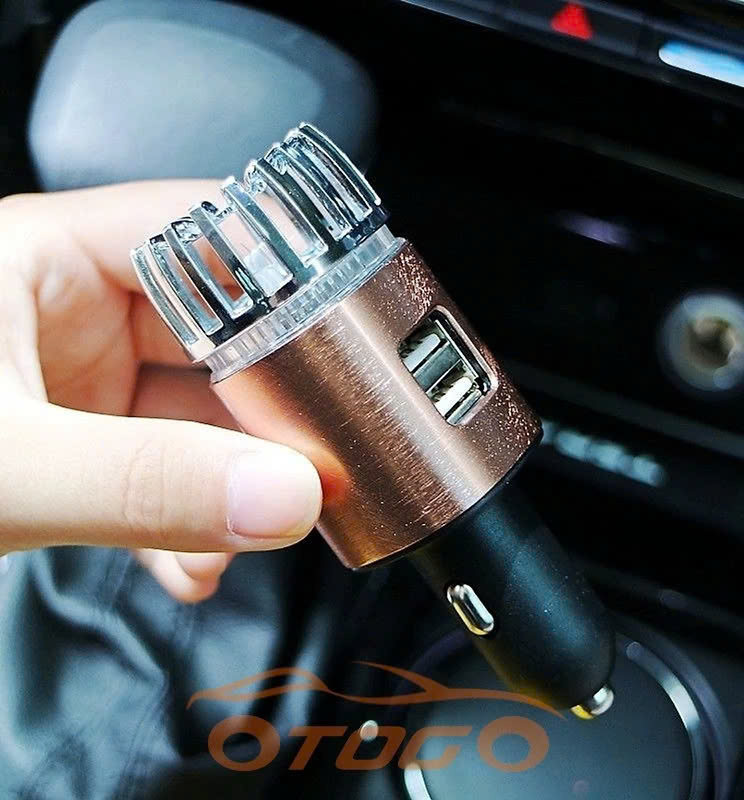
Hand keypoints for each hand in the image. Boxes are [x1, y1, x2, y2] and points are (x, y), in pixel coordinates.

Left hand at [0, 182, 322, 601]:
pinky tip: (189, 564)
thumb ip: (141, 485)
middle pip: (221, 338)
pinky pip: (165, 470)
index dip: (285, 286)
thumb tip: (278, 499)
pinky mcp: (80, 446)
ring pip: (199, 417)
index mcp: (49, 259)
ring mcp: (80, 383)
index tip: (338, 357)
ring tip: (250, 533)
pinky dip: (188, 522)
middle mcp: (74, 310)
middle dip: (268, 415)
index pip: (207, 237)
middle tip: (312, 470)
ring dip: (231, 485)